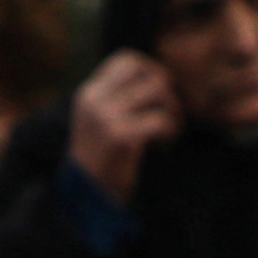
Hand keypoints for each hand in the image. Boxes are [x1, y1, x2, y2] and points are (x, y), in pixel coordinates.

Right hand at [67, 51, 181, 206]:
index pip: (126, 60)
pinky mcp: (120, 137)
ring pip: (157, 90)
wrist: (85, 198)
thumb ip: (118, 99)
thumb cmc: (101, 161)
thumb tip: (159, 79)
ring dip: (172, 110)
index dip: (151, 70)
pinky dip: (170, 131)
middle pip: (146, 70)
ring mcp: (106, 117)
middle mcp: (95, 100)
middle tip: (169, 113)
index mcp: (89, 93)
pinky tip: (164, 146)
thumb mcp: (100, 121)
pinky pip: (161, 119)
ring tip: (168, 131)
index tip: (160, 94)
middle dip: (166, 89)